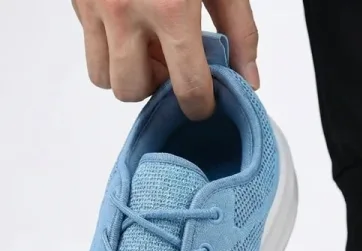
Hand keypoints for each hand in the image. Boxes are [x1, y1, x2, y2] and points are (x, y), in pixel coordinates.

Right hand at [72, 0, 258, 119]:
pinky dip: (111, 47)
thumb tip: (248, 79)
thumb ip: (240, 32)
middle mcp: (124, 10)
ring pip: (102, 76)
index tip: (206, 103)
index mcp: (170, 7)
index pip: (187, 88)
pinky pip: (89, 44)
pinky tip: (132, 27)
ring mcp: (94, 3)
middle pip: (132, 91)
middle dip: (156, 90)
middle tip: (174, 68)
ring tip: (149, 50)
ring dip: (128, 74)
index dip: (201, 106)